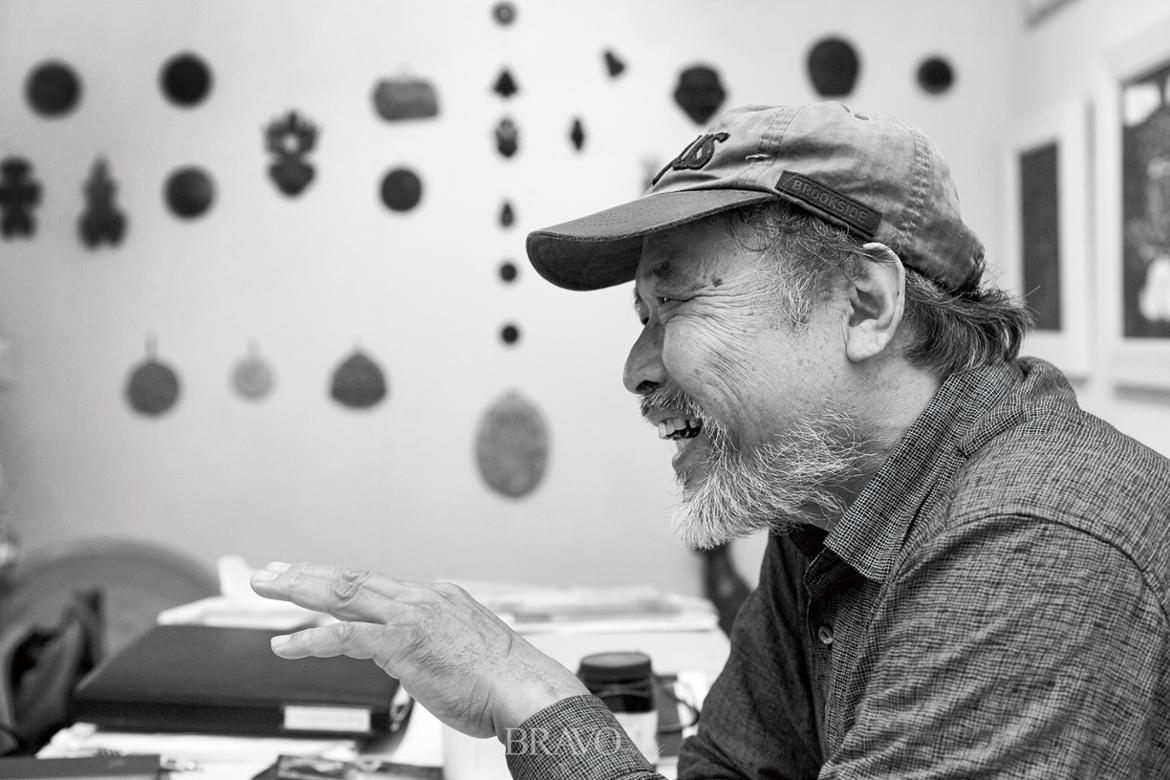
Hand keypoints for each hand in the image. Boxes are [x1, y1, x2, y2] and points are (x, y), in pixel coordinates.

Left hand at [249, 562, 588, 738]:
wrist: (525, 690)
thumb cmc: (505, 680)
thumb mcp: (472, 645)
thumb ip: (447, 638)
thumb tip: (437, 649)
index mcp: (437, 598)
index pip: (377, 584)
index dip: (338, 582)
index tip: (313, 582)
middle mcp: (421, 600)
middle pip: (352, 578)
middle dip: (306, 572)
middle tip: (271, 570)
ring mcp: (410, 619)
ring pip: (343, 594)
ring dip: (298, 589)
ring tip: (266, 587)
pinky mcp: (402, 645)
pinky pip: (346, 637)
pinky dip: (311, 638)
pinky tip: (286, 644)